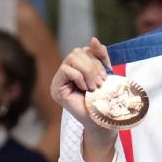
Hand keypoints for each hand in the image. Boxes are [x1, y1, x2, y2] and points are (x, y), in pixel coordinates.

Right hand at [50, 37, 119, 161]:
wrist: (102, 122)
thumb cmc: (104, 100)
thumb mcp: (105, 74)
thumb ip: (100, 57)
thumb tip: (93, 39)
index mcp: (77, 69)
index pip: (83, 51)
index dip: (95, 59)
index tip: (105, 75)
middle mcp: (65, 73)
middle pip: (76, 52)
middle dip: (92, 65)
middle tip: (100, 82)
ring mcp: (59, 81)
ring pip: (71, 58)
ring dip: (87, 71)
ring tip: (94, 86)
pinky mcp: (56, 89)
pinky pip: (65, 70)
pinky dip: (79, 77)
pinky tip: (86, 89)